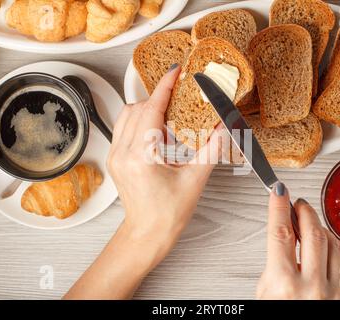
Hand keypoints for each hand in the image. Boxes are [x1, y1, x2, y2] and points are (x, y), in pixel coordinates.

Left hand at [107, 64, 221, 262]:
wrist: (147, 234)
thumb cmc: (167, 215)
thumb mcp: (195, 180)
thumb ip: (211, 149)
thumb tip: (224, 128)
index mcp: (141, 157)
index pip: (151, 110)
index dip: (164, 87)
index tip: (175, 72)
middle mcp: (123, 153)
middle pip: (137, 108)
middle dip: (159, 99)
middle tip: (180, 100)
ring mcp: (115, 156)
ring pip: (127, 116)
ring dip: (148, 110)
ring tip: (170, 121)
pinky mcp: (115, 159)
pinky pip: (124, 128)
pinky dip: (140, 122)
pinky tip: (158, 133)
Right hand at [256, 183, 339, 299]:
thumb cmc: (281, 319)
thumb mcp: (265, 296)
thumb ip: (274, 267)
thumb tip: (284, 242)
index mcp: (285, 285)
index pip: (280, 233)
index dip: (278, 207)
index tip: (278, 191)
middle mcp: (312, 287)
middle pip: (312, 232)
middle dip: (304, 211)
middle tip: (299, 205)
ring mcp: (335, 293)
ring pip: (334, 244)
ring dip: (321, 231)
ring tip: (312, 231)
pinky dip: (337, 254)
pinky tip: (327, 256)